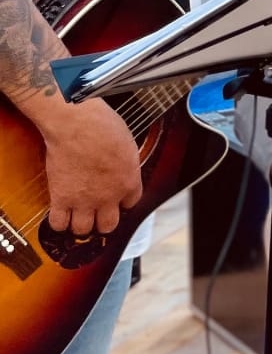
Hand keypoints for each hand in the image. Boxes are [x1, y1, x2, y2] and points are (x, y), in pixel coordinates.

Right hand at [42, 100, 143, 235]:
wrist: (75, 124)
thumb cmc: (101, 124)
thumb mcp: (127, 142)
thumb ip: (126, 161)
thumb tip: (122, 164)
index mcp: (129, 180)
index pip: (131, 203)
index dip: (122, 202)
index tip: (115, 199)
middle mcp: (109, 196)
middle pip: (108, 225)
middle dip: (103, 221)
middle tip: (96, 213)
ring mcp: (85, 200)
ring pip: (83, 229)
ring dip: (80, 224)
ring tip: (77, 214)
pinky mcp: (61, 198)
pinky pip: (59, 223)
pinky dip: (59, 222)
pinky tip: (60, 213)